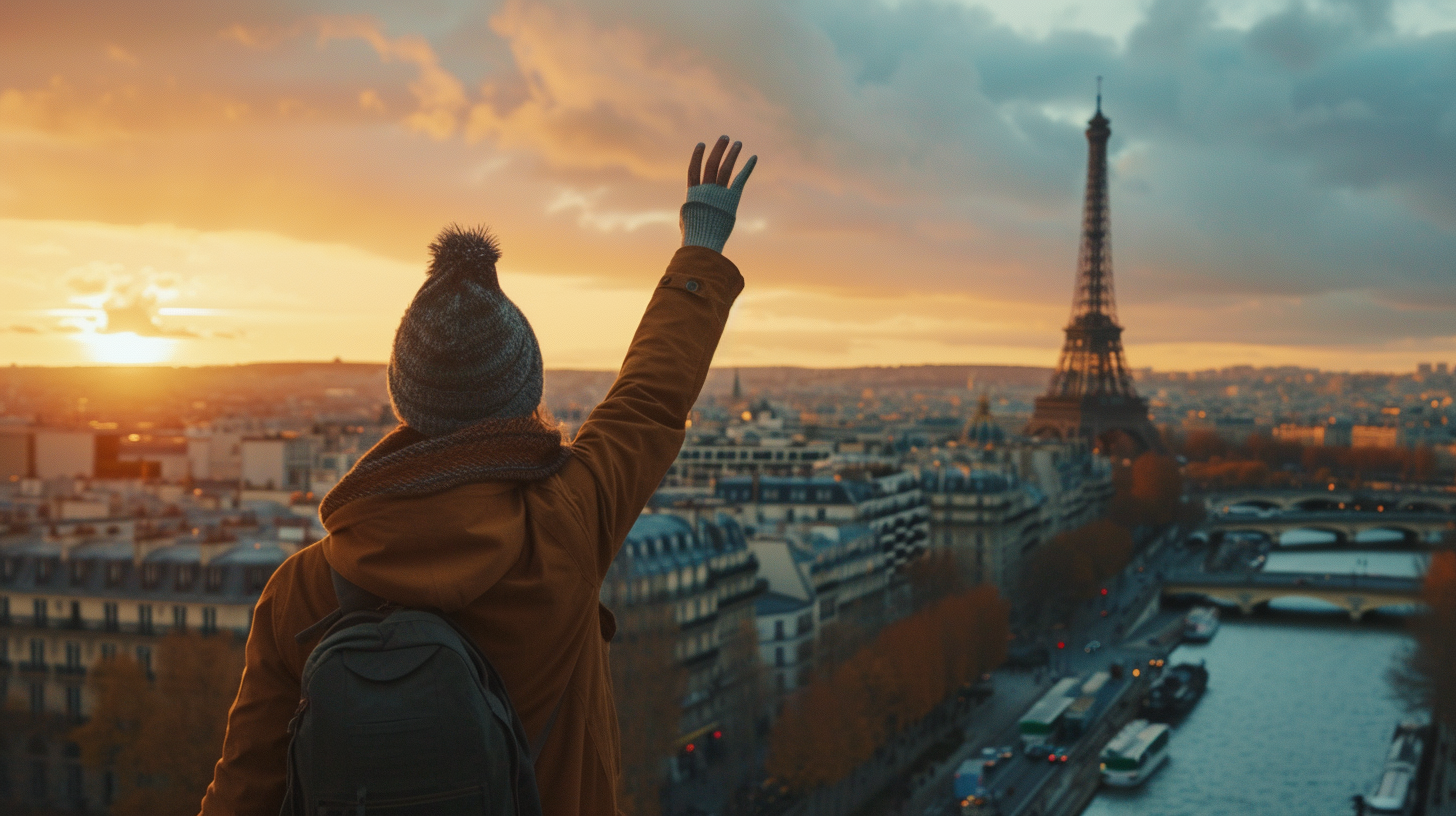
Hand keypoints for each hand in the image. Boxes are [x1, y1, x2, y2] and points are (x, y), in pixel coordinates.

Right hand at [680, 136, 756, 252]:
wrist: (703, 241)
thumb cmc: (694, 236)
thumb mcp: (687, 220)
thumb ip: (690, 210)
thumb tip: (688, 210)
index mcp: (693, 194)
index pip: (694, 170)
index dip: (697, 157)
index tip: (701, 144)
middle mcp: (706, 190)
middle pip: (712, 164)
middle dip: (718, 150)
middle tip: (724, 138)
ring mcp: (718, 193)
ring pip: (725, 168)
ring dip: (732, 154)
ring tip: (738, 142)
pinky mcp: (732, 199)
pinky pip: (740, 180)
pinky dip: (747, 168)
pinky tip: (754, 157)